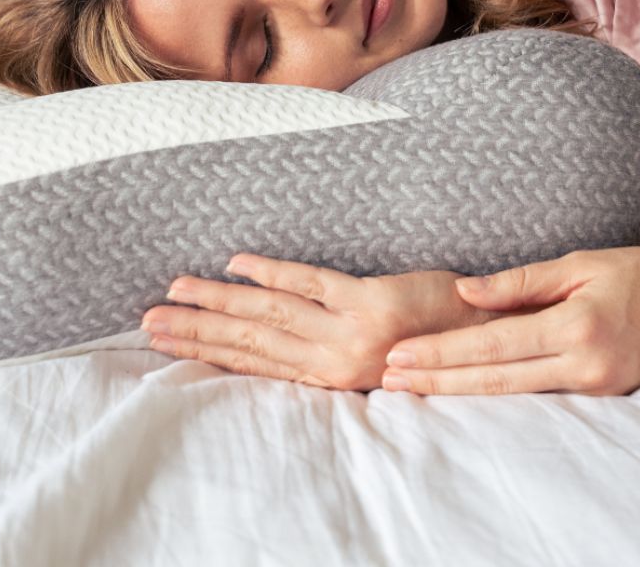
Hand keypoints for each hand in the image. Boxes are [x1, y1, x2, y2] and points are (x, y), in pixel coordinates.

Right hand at [141, 254, 509, 391]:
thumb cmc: (436, 343)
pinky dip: (270, 272)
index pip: (254, 363)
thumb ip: (334, 356)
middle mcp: (332, 360)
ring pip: (267, 315)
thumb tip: (284, 345)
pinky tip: (237, 264)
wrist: (492, 334)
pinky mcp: (370, 300)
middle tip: (148, 320)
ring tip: (174, 294)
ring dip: (216, 304)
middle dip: (196, 330)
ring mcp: (348, 331)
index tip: (166, 340)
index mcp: (332, 376)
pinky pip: (310, 283)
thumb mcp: (381, 364)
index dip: (206, 350)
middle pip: (248, 341)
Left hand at [381, 244, 639, 396]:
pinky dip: (494, 393)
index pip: (493, 345)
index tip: (401, 354)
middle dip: (438, 379)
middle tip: (390, 378)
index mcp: (576, 327)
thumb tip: (464, 291)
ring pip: (511, 394)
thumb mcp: (581, 264)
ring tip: (413, 388)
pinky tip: (462, 390)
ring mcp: (594, 387)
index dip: (443, 352)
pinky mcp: (600, 396)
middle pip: (494, 379)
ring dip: (457, 391)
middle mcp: (583, 365)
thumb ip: (521, 282)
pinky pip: (536, 395)